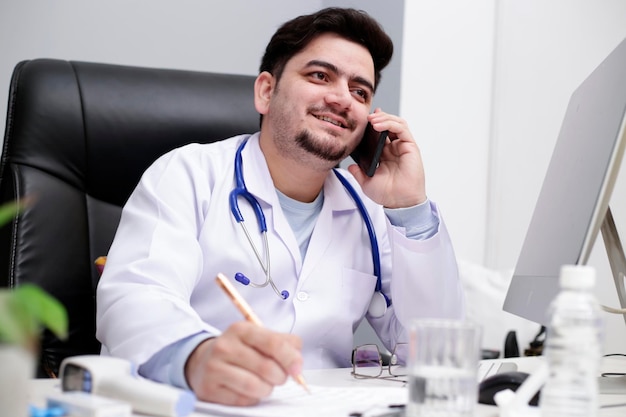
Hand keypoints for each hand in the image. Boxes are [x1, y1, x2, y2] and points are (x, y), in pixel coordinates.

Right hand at [184, 321, 302, 405]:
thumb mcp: (258, 338)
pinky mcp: (209, 389)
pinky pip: (242, 400)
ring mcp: (214, 368)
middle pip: (266, 367)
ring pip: (255, 386)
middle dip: (280, 377)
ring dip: (267, 389)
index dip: (290, 358)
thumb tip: (297, 361)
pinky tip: (247, 390)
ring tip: (264, 384)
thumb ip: (284, 343)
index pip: (273, 343)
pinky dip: (252, 398)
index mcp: (241, 329)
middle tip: (279, 377)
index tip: (297, 369)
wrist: (203, 361)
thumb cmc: (238, 350)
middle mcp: (225, 346)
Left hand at [347, 108, 426, 207]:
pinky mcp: (410, 147)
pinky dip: (391, 123)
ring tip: (372, 120)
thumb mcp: (366, 183)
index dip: (373, 124)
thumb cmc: (388, 194)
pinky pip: (402, 129)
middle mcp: (394, 148)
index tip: (363, 120)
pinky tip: (379, 125)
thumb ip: (358, 173)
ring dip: (384, 118)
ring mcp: (403, 147)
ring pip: (396, 123)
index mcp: (385, 154)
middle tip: (366, 117)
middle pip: (388, 124)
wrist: (400, 203)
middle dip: (378, 117)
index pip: (380, 134)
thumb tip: (350, 166)